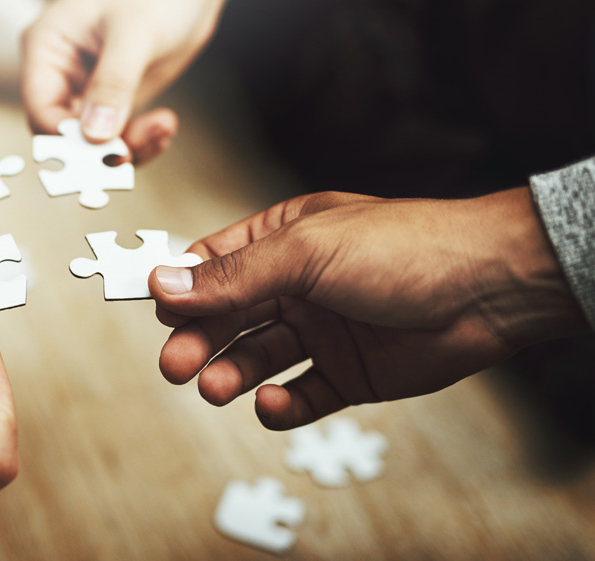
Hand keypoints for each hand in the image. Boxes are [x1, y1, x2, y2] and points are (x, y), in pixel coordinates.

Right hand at [20, 0, 219, 163]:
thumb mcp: (134, 36)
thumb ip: (112, 86)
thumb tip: (94, 138)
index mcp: (45, 46)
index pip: (41, 107)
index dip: (67, 137)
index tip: (108, 150)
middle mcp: (57, 71)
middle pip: (62, 132)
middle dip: (101, 148)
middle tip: (138, 151)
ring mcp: (84, 88)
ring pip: (92, 142)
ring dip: (129, 146)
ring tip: (163, 129)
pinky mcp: (111, 100)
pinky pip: (117, 137)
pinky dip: (141, 140)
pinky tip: (165, 127)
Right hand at [148, 189, 587, 429]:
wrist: (489, 289)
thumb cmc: (404, 247)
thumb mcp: (304, 252)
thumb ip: (233, 276)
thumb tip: (163, 283)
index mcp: (283, 239)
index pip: (214, 264)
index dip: (182, 288)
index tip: (153, 312)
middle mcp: (298, 285)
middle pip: (229, 316)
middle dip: (199, 340)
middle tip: (175, 364)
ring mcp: (323, 330)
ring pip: (258, 357)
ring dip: (231, 373)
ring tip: (216, 388)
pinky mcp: (348, 374)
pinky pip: (300, 394)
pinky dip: (279, 403)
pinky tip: (272, 402)